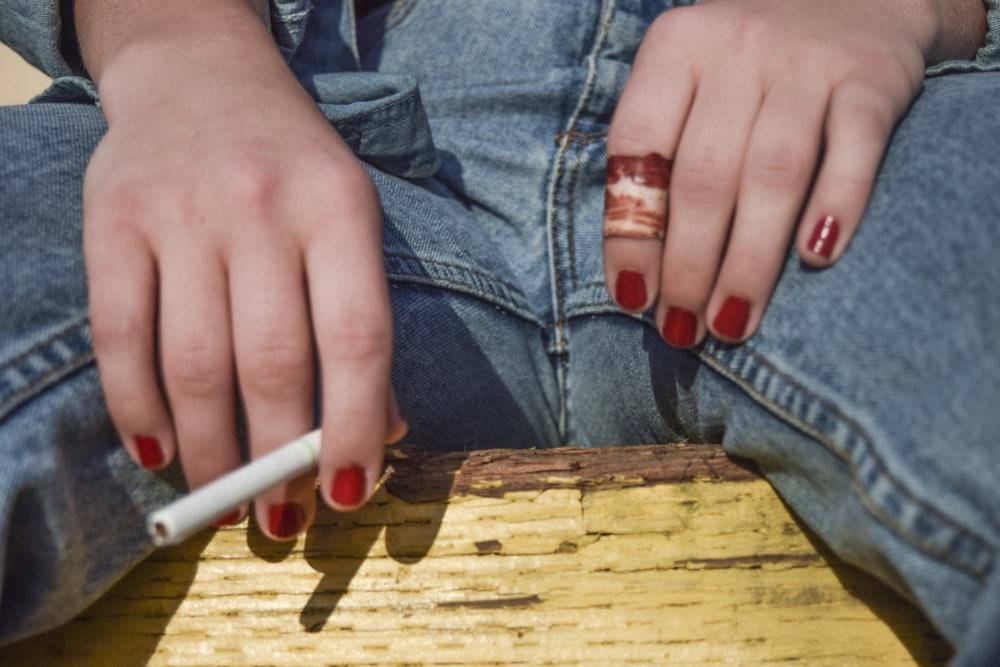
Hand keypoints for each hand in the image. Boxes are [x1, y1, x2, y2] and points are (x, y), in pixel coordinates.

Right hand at [79, 1, 405, 539]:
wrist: (200, 74)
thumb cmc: (292, 168)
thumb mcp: (349, 220)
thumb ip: (362, 317)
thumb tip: (381, 431)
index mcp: (339, 208)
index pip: (357, 337)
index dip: (354, 427)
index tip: (350, 493)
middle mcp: (261, 206)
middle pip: (271, 364)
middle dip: (278, 459)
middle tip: (281, 518)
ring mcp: (182, 211)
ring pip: (194, 363)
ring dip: (211, 453)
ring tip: (224, 500)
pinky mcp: (113, 219)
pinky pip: (121, 336)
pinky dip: (138, 408)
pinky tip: (159, 452)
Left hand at [603, 0, 983, 345]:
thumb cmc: (748, 69)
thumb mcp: (691, 85)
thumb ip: (661, 157)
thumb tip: (639, 276)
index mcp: (675, 50)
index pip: (636, 148)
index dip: (631, 231)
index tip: (634, 298)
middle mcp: (736, 49)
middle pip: (704, 176)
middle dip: (689, 266)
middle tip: (683, 328)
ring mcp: (807, 61)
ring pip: (773, 175)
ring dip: (749, 262)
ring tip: (732, 323)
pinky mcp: (873, 78)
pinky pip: (853, 149)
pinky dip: (837, 204)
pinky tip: (819, 259)